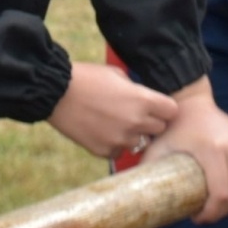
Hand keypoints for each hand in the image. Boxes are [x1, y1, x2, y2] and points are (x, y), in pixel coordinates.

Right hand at [48, 62, 177, 159]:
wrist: (56, 93)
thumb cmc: (87, 78)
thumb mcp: (117, 75)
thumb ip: (136, 90)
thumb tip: (144, 100)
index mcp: (142, 100)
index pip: (172, 111)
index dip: (165, 108)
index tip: (157, 106)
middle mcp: (136, 122)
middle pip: (159, 129)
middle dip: (151, 122)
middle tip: (136, 114)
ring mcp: (120, 139)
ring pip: (140, 143)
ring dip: (133, 135)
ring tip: (117, 124)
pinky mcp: (104, 151)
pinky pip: (119, 152)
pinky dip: (115, 144)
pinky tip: (103, 131)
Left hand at [143, 78, 227, 223]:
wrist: (193, 104)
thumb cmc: (174, 128)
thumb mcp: (158, 150)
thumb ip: (148, 173)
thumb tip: (139, 203)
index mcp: (214, 150)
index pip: (221, 194)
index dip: (211, 213)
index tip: (198, 217)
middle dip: (220, 211)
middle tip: (204, 214)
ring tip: (213, 204)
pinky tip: (226, 192)